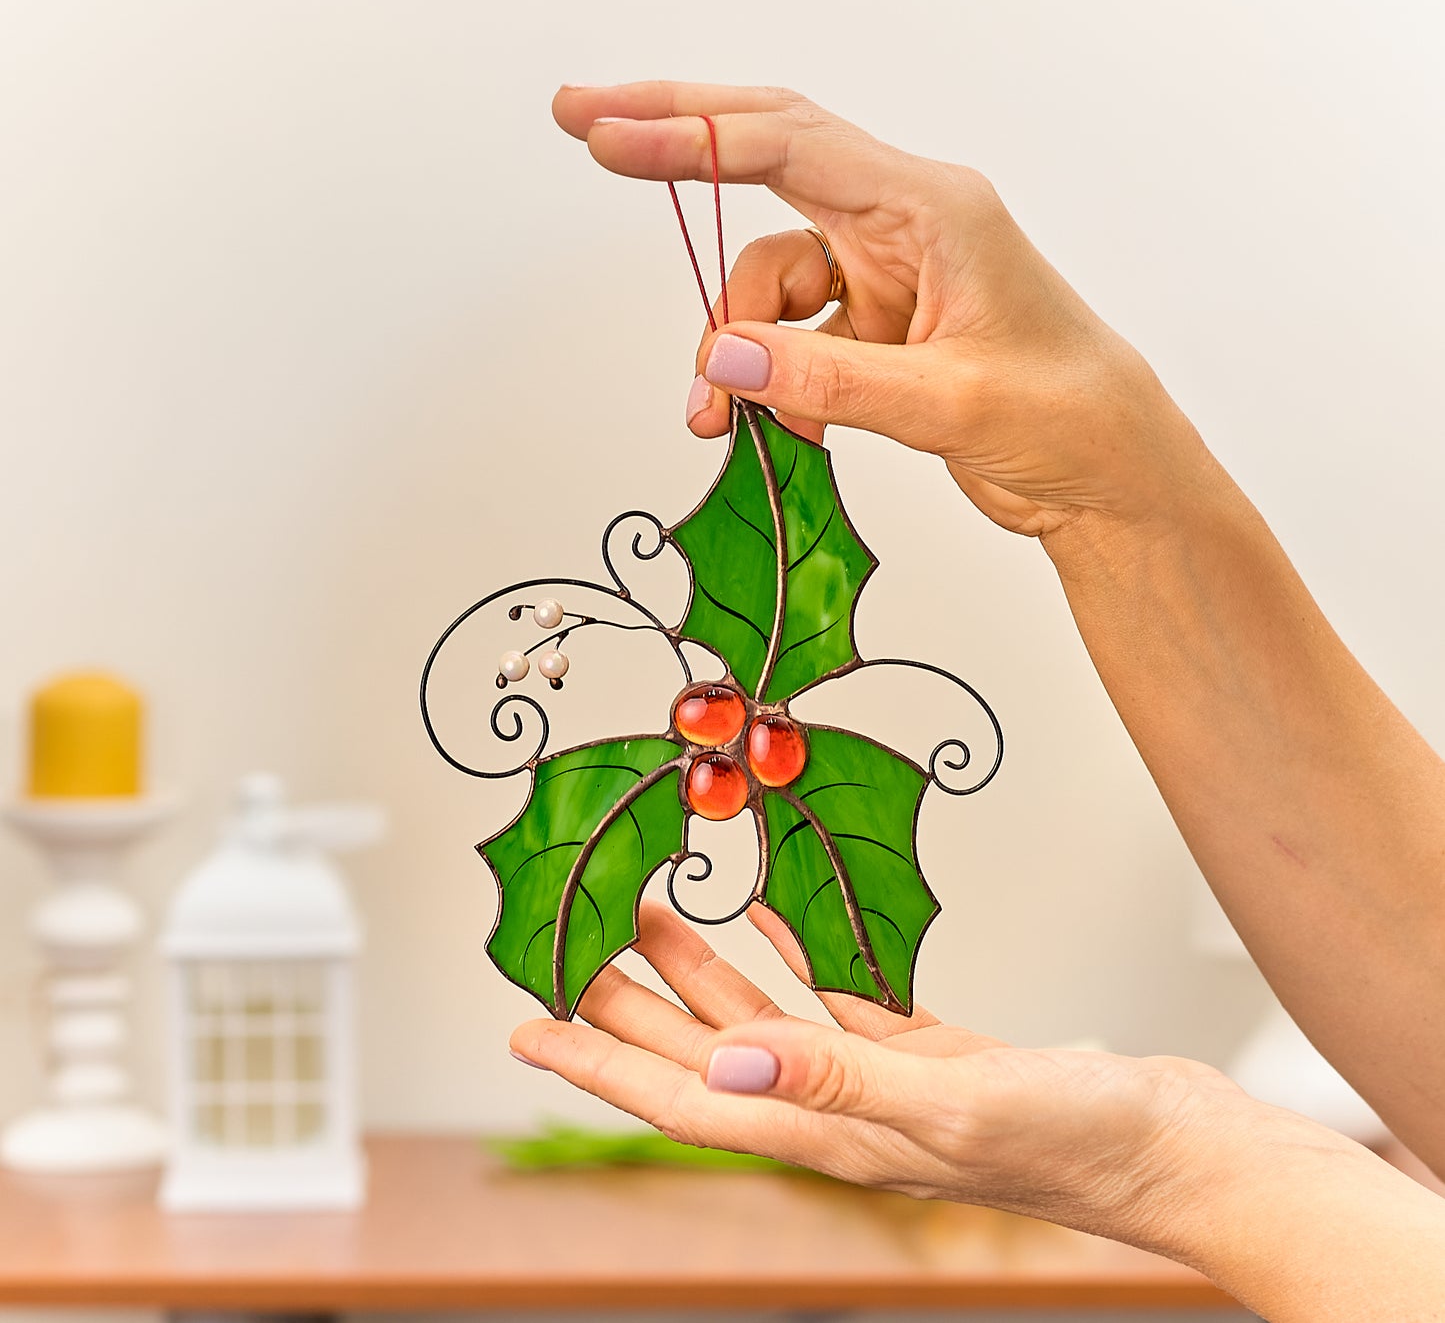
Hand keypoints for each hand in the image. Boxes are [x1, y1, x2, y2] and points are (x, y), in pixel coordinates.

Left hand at [508, 900, 1274, 1253]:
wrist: (1172, 1145)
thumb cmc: (1080, 1139)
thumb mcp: (951, 1105)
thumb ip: (836, 1079)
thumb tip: (723, 1063)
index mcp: (829, 1134)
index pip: (682, 1099)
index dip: (599, 1062)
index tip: (530, 1027)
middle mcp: (838, 1111)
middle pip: (703, 1055)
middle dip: (629, 1004)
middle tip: (569, 948)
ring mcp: (882, 1082)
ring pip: (762, 1021)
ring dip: (701, 971)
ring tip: (651, 911)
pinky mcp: (925, 1054)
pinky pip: (834, 996)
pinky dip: (792, 954)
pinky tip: (769, 917)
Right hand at [553, 81, 1216, 540]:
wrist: (1109, 473)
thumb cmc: (1069, 413)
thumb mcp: (949, 400)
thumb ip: (828, 377)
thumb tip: (721, 358)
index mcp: (931, 206)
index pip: (788, 144)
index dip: (691, 134)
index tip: (608, 132)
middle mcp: (901, 223)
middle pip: (765, 160)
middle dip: (677, 147)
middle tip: (585, 126)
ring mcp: (884, 274)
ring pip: (765, 282)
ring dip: (732, 346)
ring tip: (721, 420)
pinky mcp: (876, 326)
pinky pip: (789, 336)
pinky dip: (768, 380)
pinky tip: (783, 429)